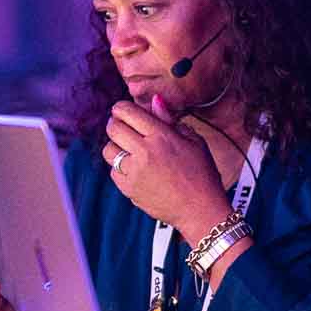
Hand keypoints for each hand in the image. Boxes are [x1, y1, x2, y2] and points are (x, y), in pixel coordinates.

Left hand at [103, 96, 230, 237]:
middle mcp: (145, 152)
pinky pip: (114, 172)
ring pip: (109, 150)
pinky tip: (136, 168)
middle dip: (115, 123)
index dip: (121, 108)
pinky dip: (121, 168)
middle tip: (122, 125)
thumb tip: (155, 100)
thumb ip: (170, 119)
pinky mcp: (129, 189)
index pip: (128, 112)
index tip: (122, 110)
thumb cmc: (202, 174)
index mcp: (161, 136)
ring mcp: (135, 172)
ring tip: (129, 149)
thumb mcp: (194, 141)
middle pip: (113, 128)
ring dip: (116, 146)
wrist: (200, 209)